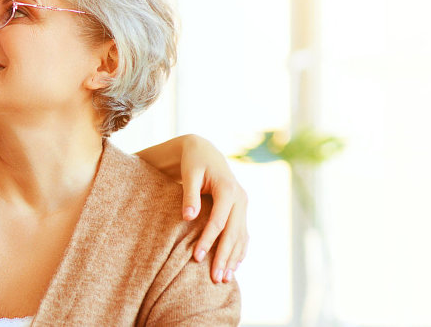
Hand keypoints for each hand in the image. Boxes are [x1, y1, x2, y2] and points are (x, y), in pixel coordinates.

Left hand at [174, 135, 248, 283]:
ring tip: (225, 278)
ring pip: (241, 236)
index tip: (196, 257)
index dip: (208, 240)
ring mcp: (243, 205)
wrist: (205, 152)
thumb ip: (189, 195)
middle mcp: (240, 198)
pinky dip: (240, 250)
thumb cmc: (193, 162)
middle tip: (215, 278)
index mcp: (228, 189)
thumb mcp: (189, 173)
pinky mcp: (241, 210)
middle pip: (233, 233)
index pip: (219, 221)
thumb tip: (188, 217)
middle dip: (224, 256)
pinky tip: (235, 266)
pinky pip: (243, 234)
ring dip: (234, 258)